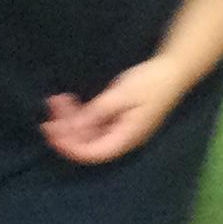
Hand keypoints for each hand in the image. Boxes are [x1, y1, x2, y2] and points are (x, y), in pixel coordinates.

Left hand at [40, 55, 186, 164]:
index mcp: (126, 138)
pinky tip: (67, 100)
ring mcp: (118, 129)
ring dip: (70, 118)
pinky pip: (93, 122)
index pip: (92, 153)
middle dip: (65, 129)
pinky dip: (79, 113)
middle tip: (50, 108)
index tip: (51, 132)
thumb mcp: (122, 94)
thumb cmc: (151, 82)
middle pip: (87, 143)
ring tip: (56, 100)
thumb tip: (75, 127)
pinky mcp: (116, 118)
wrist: (172, 70)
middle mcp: (121, 138)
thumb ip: (98, 111)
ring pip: (87, 132)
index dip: (70, 146)